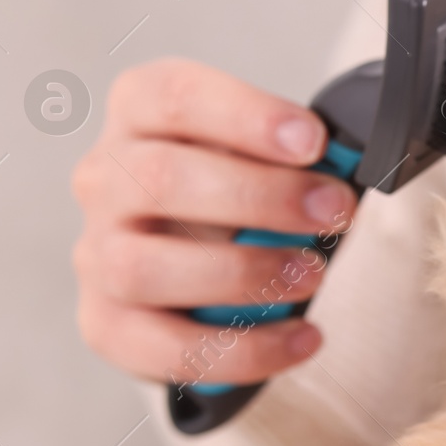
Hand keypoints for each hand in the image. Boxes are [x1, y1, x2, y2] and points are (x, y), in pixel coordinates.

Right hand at [72, 59, 357, 387]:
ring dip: (241, 272)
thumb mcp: (259, 153)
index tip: (313, 142)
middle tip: (334, 212)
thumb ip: (294, 155)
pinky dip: (243, 348)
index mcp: (139, 115)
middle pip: (161, 177)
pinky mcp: (108, 324)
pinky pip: (165, 347)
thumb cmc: (234, 191)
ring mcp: (98, 254)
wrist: (193, 265)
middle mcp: (106, 179)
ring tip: (311, 276)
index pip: (174, 97)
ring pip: (144, 266)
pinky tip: (301, 339)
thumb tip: (347, 167)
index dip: (246, 116)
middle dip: (261, 197)